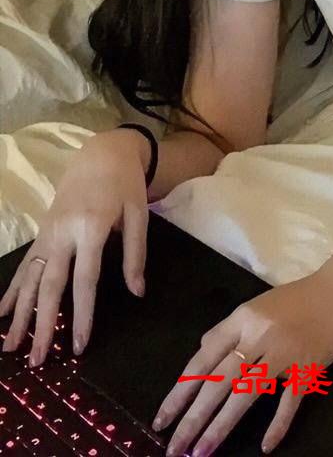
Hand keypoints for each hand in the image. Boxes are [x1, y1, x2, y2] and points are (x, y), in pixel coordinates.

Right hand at [0, 129, 149, 364]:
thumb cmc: (124, 185)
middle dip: (42, 324)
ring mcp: (48, 233)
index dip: (81, 314)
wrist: (100, 154)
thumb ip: (136, 254)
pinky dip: (11, 291)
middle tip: (37, 360)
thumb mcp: (138, 214)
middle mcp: (63, 233)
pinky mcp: (41, 233)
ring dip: (19, 314)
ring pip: (30, 279)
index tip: (78, 345)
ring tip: (10, 347)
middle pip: (50, 285)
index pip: (85, 280)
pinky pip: (24, 265)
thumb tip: (137, 292)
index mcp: (91, 227)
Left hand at [152, 273, 332, 455]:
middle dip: (193, 418)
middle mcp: (259, 334)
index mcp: (243, 317)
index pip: (203, 359)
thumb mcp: (258, 305)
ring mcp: (284, 352)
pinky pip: (289, 400)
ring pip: (245, 394)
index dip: (181, 391)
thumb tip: (202, 351)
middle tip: (174, 448)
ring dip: (221, 426)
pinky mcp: (308, 366)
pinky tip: (265, 446)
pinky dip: (277, 425)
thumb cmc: (299, 298)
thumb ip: (229, 329)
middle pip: (219, 381)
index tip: (162, 419)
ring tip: (202, 452)